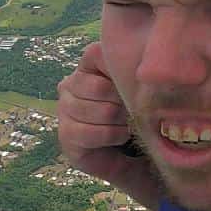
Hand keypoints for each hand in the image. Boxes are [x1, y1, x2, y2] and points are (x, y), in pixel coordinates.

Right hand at [56, 41, 161, 206]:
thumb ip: (135, 70)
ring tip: (129, 125)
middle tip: (134, 111)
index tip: (135, 85)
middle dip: (123, 102)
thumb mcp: (141, 86)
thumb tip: (146, 64)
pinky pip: (89, 132)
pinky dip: (111, 136)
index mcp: (89, 64)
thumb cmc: (141, 113)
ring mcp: (64, 109)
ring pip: (98, 111)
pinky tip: (119, 137)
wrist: (138, 156)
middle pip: (98, 87)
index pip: (98, 54)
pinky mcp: (65, 135)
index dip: (120, 72)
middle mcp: (71, 83)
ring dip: (120, 122)